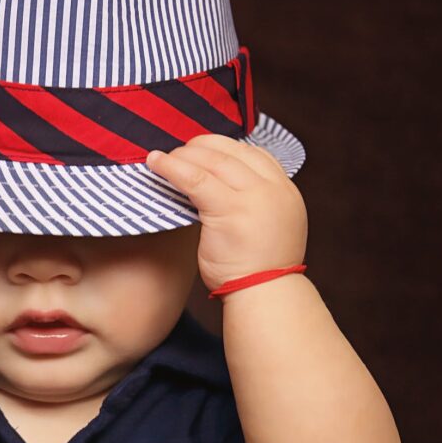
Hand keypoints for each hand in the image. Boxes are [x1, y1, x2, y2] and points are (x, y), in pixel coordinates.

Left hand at [145, 134, 307, 293]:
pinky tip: (156, 163)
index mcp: (285, 190)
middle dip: (200, 147)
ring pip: (212, 161)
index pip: (253, 153)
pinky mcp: (230, 210)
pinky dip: (172, 167)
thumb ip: (250, 201)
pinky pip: (195, 179)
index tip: (200, 149)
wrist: (264, 296)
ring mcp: (254, 198)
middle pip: (231, 152)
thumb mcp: (265, 225)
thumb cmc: (256, 268)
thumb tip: (215, 184)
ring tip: (161, 157)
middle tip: (177, 152)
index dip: (222, 146)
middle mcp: (273, 189)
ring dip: (183, 155)